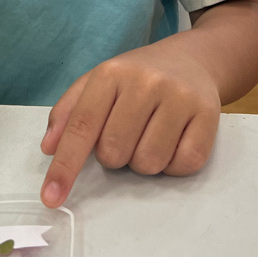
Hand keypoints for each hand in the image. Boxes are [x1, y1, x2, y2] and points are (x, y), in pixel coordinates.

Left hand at [40, 43, 220, 207]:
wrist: (193, 59)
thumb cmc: (138, 77)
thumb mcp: (99, 83)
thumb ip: (69, 112)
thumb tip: (48, 148)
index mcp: (112, 73)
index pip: (82, 126)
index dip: (64, 166)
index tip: (51, 198)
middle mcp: (146, 81)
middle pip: (114, 153)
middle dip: (114, 155)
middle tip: (127, 133)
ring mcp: (179, 97)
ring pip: (148, 163)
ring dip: (144, 161)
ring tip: (151, 135)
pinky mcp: (208, 114)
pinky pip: (183, 165)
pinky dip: (173, 164)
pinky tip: (174, 140)